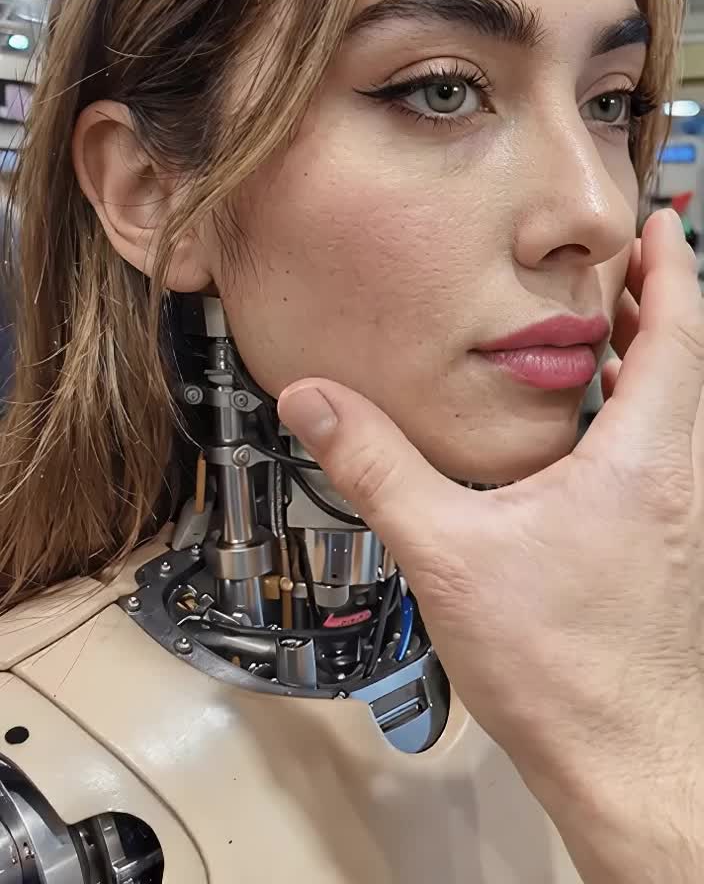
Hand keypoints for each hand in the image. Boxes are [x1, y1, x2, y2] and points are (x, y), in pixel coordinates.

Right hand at [278, 209, 703, 881]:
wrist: (631, 763)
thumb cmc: (563, 670)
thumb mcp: (448, 554)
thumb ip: (377, 467)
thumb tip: (316, 401)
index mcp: (643, 459)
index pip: (677, 333)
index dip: (670, 270)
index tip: (661, 226)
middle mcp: (681, 480)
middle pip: (687, 364)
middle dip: (658, 303)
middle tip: (624, 265)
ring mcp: (686, 519)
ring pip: (684, 412)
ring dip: (656, 360)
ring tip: (612, 333)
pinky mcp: (679, 553)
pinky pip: (673, 455)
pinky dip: (649, 414)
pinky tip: (600, 439)